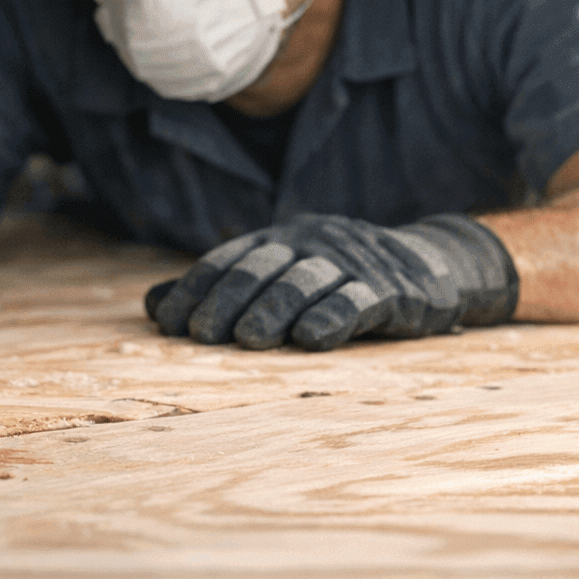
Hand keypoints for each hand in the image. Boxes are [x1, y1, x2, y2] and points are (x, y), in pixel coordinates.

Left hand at [144, 213, 516, 349]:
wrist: (428, 265)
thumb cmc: (336, 278)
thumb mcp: (278, 275)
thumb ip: (217, 291)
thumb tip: (150, 306)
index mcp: (280, 238)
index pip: (228, 259)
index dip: (196, 288)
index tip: (169, 321)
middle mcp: (311, 243)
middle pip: (261, 268)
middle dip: (227, 300)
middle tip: (202, 335)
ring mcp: (352, 264)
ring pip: (305, 281)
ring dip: (273, 309)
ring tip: (247, 340)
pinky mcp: (392, 290)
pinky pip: (358, 302)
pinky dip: (332, 317)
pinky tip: (310, 339)